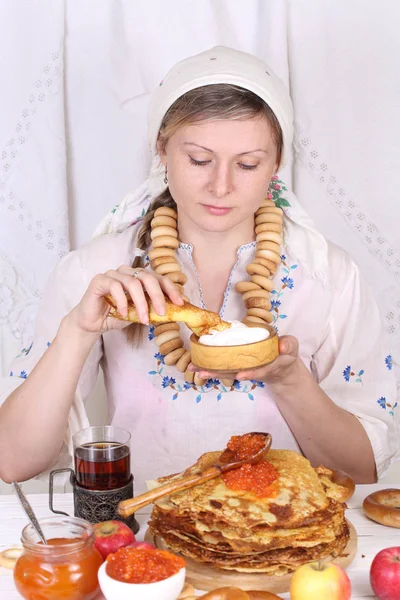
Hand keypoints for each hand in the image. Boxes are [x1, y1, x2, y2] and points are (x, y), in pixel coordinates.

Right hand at [67, 265, 183, 333]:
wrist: (92, 324)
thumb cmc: (116, 316)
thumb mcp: (139, 314)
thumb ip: (153, 309)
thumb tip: (174, 311)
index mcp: (139, 277)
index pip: (158, 278)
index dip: (171, 289)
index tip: (180, 303)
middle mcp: (127, 272)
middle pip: (148, 277)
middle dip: (158, 295)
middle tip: (163, 312)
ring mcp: (113, 274)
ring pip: (133, 283)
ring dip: (141, 303)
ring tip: (144, 319)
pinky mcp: (100, 280)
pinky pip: (115, 287)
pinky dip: (122, 301)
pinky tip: (123, 314)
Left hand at [189, 335, 299, 383]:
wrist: (282, 366)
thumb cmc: (285, 354)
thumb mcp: (291, 348)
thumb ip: (288, 345)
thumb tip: (282, 346)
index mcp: (268, 366)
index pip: (259, 371)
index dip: (251, 373)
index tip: (240, 375)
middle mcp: (253, 370)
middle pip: (235, 373)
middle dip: (219, 374)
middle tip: (203, 373)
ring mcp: (244, 369)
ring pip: (227, 372)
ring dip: (210, 371)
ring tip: (194, 369)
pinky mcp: (238, 366)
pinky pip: (224, 367)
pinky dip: (211, 366)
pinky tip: (197, 365)